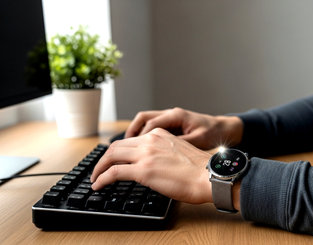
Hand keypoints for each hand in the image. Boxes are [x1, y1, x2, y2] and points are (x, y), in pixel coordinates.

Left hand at [90, 128, 212, 203]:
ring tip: (96, 178)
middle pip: (117, 146)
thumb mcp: (179, 151)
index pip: (131, 140)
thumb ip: (163, 152)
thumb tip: (153, 165)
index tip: (113, 160)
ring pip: (111, 156)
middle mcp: (150, 140)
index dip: (118, 151)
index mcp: (159, 134)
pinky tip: (98, 184)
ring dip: (99, 168)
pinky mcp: (143, 170)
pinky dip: (102, 178)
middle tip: (99, 169)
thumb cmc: (200, 170)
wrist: (208, 175)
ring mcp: (146, 154)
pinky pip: (114, 172)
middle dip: (104, 159)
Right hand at [125, 107, 242, 149]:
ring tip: (126, 150)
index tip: (131, 150)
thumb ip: (180, 144)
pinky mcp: (172, 126)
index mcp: (176, 116)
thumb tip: (163, 152)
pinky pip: (152, 128)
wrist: (224, 131)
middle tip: (121, 150)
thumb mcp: (198, 141)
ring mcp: (171, 119)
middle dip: (130, 133)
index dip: (139, 137)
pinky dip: (143, 137)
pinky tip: (140, 150)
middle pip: (142, 119)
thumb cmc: (214, 134)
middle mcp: (171, 114)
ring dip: (134, 134)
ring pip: (145, 122)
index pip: (150, 123)